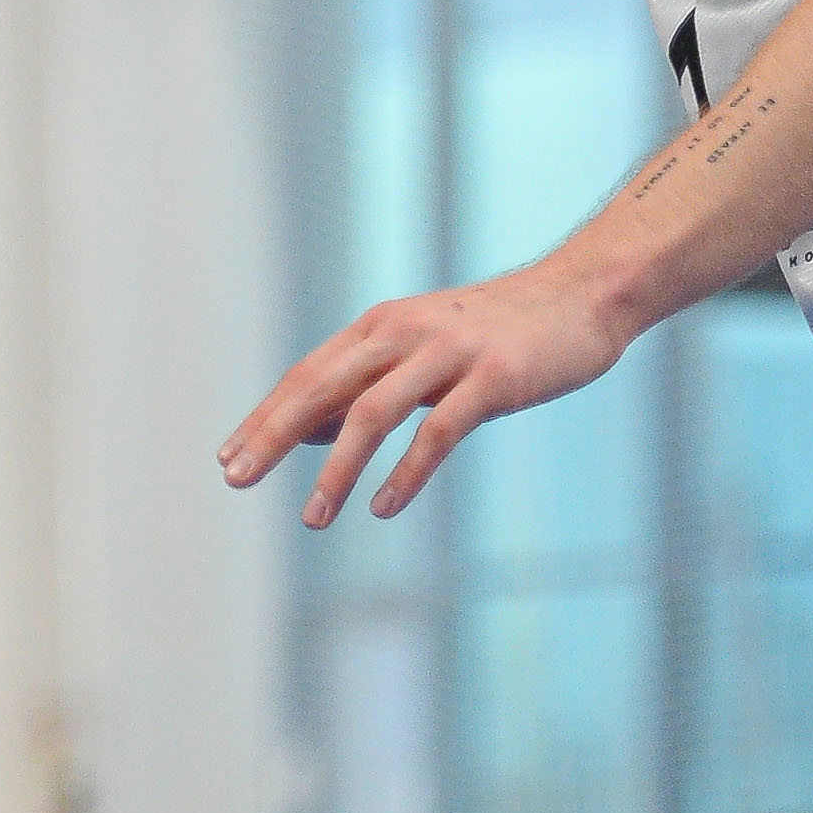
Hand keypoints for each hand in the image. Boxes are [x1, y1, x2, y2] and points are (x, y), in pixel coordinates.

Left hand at [219, 257, 631, 526]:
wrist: (584, 295)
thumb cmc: (502, 329)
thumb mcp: (426, 347)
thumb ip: (371, 381)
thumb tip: (310, 429)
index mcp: (385, 324)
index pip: (309, 374)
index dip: (266, 417)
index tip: (228, 459)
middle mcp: (408, 331)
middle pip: (324, 387)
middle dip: (275, 436)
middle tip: (236, 480)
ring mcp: (450, 352)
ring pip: (374, 412)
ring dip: (338, 469)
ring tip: (314, 517)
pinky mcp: (493, 375)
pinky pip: (439, 430)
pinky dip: (407, 472)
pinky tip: (385, 507)